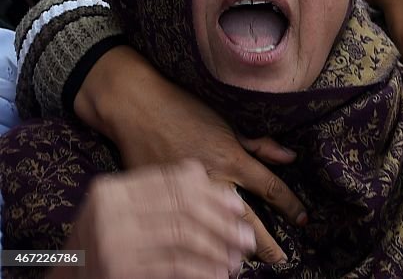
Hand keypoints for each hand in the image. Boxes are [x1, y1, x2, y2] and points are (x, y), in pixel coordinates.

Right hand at [51, 160, 253, 278]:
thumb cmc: (106, 247)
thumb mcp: (126, 212)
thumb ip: (167, 197)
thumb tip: (229, 196)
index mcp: (113, 188)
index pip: (175, 183)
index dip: (213, 195)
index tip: (240, 208)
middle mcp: (109, 208)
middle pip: (183, 208)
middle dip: (221, 225)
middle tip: (247, 240)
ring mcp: (111, 239)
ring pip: (182, 237)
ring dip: (216, 251)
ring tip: (235, 263)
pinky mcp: (118, 268)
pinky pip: (173, 266)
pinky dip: (201, 271)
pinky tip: (216, 276)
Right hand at [75, 46, 305, 263]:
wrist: (138, 109)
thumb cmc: (185, 110)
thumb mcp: (228, 122)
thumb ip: (259, 144)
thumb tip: (291, 158)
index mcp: (231, 159)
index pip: (270, 188)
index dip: (289, 205)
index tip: (303, 219)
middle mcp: (212, 179)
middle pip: (245, 220)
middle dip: (264, 242)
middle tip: (281, 259)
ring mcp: (185, 194)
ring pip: (214, 232)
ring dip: (230, 251)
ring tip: (243, 267)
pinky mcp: (162, 199)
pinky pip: (185, 230)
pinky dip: (197, 247)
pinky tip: (205, 261)